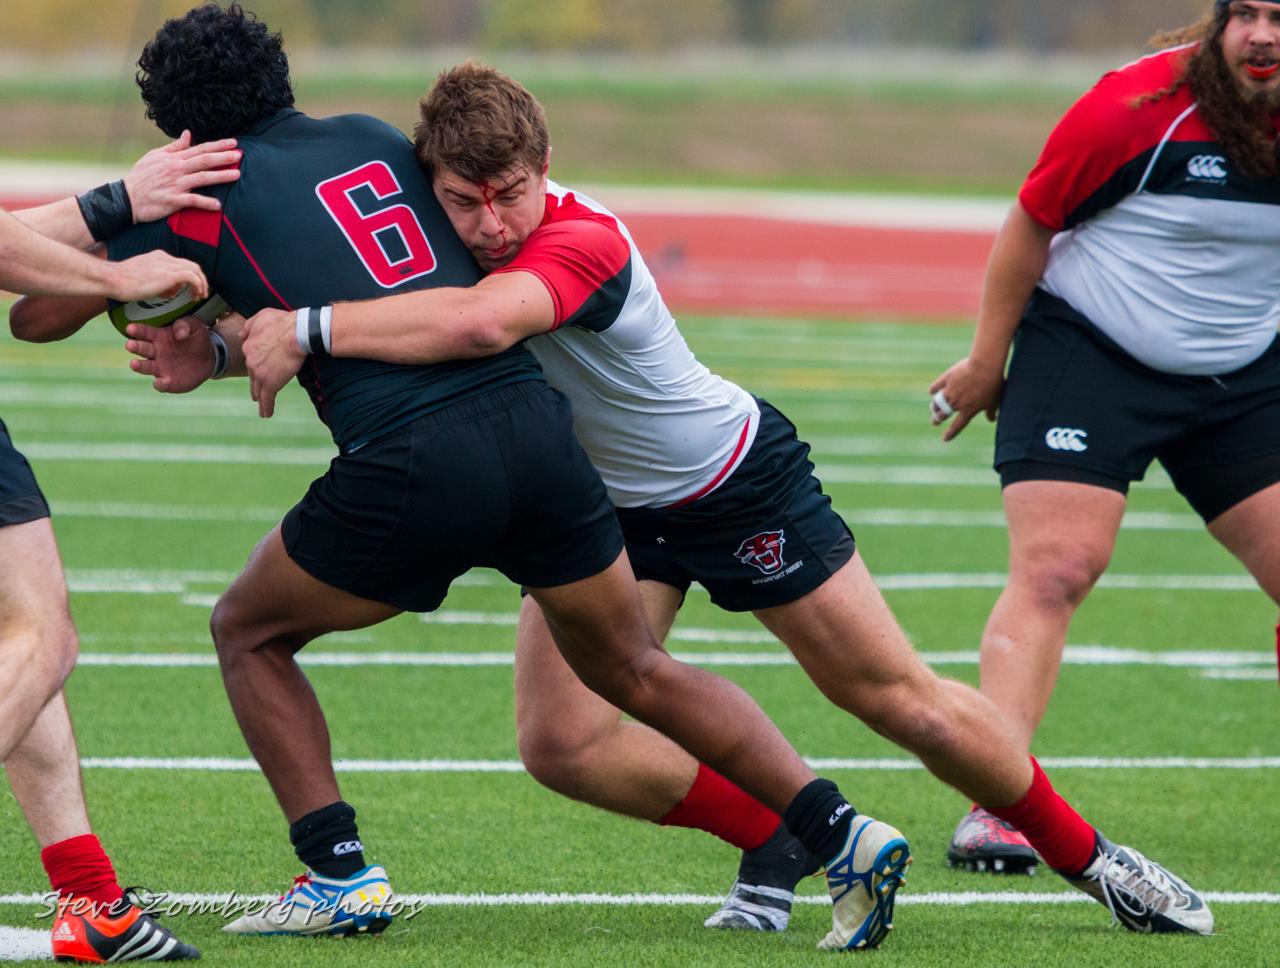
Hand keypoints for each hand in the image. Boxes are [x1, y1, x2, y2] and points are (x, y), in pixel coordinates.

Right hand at [105, 251, 207, 302]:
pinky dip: (198, 286)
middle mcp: (164, 258)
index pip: (180, 264)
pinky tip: (195, 296)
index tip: (189, 289)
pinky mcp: (168, 274)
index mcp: (158, 257)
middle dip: (199, 279)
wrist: (112, 279)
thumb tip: (169, 292)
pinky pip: (192, 277)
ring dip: (201, 283)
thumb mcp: (143, 278)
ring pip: (195, 269)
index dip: (189, 277)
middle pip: (191, 265)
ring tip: (200, 296)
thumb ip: (157, 282)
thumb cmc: (122, 282)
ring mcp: (167, 265)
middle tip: (200, 293)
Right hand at [124, 130, 241, 221]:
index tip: (234, 143)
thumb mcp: (155, 156)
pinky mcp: (173, 200)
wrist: (126, 197)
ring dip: (220, 176)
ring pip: (202, 178)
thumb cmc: (142, 176)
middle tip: (240, 155)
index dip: (218, 146)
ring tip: (237, 175)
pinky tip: (218, 205)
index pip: (200, 149)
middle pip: (204, 160)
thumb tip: (188, 134)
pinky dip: (205, 202)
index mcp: (174, 158)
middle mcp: (176, 169)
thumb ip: (174, 147)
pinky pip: (192, 200)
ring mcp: (175, 184)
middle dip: (223, 157)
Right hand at [125, 316, 213, 392]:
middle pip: (142, 349)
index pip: (145, 332)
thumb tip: (179, 332)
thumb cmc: (196, 339)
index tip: (130, 328)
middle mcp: (155, 352)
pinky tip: (164, 381)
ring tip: (134, 364)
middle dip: (135, 347)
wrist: (208, 358)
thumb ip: (185, 325)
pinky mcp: (168, 382)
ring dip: (139, 366)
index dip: (137, 330)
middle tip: (130, 345)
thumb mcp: (195, 326)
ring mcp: (160, 368)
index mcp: (159, 336)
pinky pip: (161, 384)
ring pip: (146, 367)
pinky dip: (160, 384)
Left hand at [242, 308, 304, 417]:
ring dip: (258, 397)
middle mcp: (250, 361)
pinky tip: (266, 414)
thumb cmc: (282, 322)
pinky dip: (266, 408)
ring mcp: (260, 374)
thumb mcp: (260, 317)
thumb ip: (249, 325)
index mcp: (249, 346)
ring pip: (258, 389)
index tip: (260, 370)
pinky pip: (266, 399)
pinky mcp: (271, 383)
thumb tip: (241, 333)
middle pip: (252, 376)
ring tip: (260, 405)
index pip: (251, 359)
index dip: (256, 365)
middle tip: (255, 393)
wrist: (295, 333)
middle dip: (254, 384)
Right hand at [928, 356, 1004, 440]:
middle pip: (942, 415)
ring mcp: (950, 391)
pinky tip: (932, 391)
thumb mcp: (994, 401)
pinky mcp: (947, 379)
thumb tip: (992, 419)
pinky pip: (935, 387)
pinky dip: (933, 390)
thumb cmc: (992, 385)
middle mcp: (956, 403)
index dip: (950, 433)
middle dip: (936, 419)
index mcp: (968, 410)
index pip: (957, 426)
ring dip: (934, 407)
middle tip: (934, 421)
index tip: (944, 438)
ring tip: (933, 408)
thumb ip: (991, 412)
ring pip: (936, 403)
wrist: (985, 367)